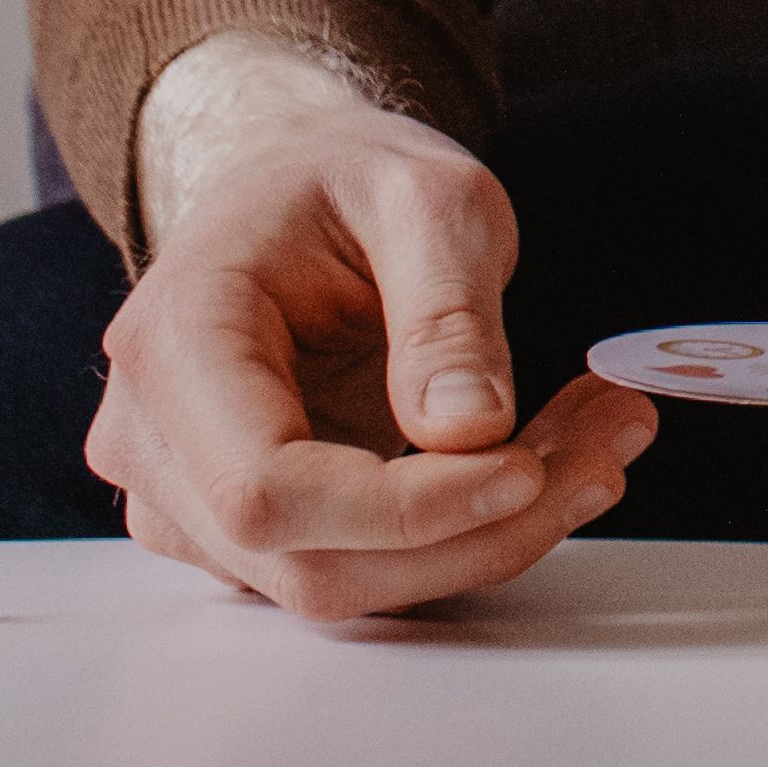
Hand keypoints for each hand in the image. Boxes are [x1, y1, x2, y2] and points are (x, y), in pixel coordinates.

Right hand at [81, 32, 653, 619]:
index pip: (267, 488)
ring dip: (490, 537)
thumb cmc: (344, 183)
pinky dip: (467, 533)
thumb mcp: (427, 199)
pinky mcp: (249, 533)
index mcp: (176, 344)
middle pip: (313, 560)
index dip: (404, 508)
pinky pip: (362, 567)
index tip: (530, 468)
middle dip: (479, 530)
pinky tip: (551, 458)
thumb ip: (446, 312)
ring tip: (602, 439)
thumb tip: (469, 429)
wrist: (296, 194)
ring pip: (346, 583)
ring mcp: (190, 501)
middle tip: (611, 446)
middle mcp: (156, 443)